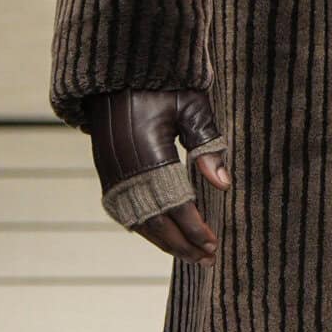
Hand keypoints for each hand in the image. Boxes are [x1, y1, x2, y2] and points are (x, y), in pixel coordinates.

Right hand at [85, 87, 231, 263]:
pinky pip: (125, 212)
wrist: (115, 71)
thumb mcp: (190, 105)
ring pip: (139, 222)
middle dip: (183, 244)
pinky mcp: (107, 173)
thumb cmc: (159, 84)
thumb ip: (207, 143)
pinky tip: (163, 235)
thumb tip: (224, 185)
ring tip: (190, 255)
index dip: (196, 228)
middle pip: (156, 223)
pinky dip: (146, 229)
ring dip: (165, 242)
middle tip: (206, 259)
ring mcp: (112, 174)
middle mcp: (126, 170)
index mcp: (149, 154)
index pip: (177, 206)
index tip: (214, 243)